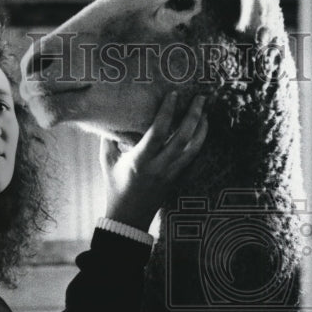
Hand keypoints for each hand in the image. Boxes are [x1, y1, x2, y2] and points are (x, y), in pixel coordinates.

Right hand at [100, 92, 208, 232]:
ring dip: (202, 129)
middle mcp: (159, 167)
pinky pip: (193, 159)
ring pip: (194, 149)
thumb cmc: (115, 188)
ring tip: (205, 112)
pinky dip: (199, 144)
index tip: (174, 94)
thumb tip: (111, 116)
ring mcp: (171, 174)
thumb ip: (109, 139)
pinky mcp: (177, 179)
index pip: (158, 131)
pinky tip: (201, 132)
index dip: (167, 111)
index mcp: (140, 161)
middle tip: (200, 98)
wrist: (129, 217)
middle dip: (194, 115)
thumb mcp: (106, 162)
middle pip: (183, 138)